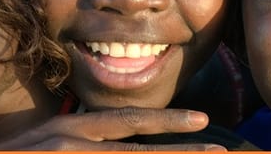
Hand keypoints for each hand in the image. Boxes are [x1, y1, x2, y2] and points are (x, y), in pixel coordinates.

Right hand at [0, 107, 226, 150]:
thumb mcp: (50, 142)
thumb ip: (80, 138)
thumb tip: (114, 141)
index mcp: (74, 129)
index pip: (129, 121)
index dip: (167, 121)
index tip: (200, 120)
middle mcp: (72, 142)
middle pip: (136, 146)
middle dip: (181, 150)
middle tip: (220, 151)